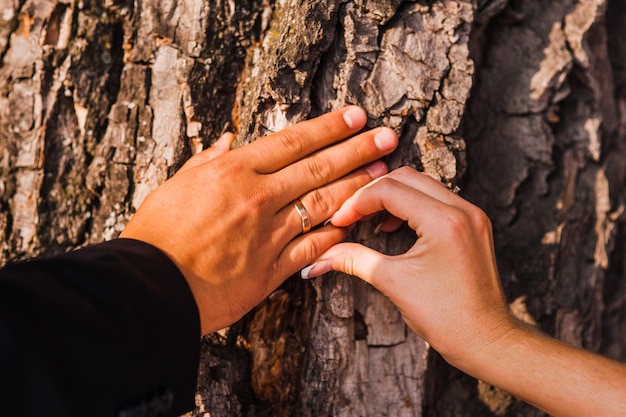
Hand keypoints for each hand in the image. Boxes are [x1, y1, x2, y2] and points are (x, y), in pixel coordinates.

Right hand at [121, 107, 397, 334]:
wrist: (149, 290)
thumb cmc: (156, 236)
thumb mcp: (173, 186)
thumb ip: (204, 161)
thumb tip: (226, 142)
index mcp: (234, 171)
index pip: (292, 142)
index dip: (328, 127)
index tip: (356, 117)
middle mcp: (258, 197)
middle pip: (319, 167)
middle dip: (358, 150)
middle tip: (388, 138)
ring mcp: (269, 234)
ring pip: (324, 204)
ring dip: (357, 187)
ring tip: (383, 173)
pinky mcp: (272, 269)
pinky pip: (313, 247)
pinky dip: (335, 234)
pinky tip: (355, 224)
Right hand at [303, 167, 625, 416]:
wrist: (487, 340)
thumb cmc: (446, 317)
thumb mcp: (393, 283)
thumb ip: (354, 260)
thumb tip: (320, 256)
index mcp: (443, 221)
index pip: (389, 190)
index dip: (357, 202)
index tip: (339, 221)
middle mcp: (462, 209)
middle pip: (405, 177)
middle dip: (372, 193)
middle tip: (350, 215)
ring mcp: (472, 215)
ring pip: (422, 184)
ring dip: (392, 196)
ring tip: (368, 219)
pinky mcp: (474, 225)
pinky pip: (437, 199)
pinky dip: (411, 205)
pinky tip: (392, 226)